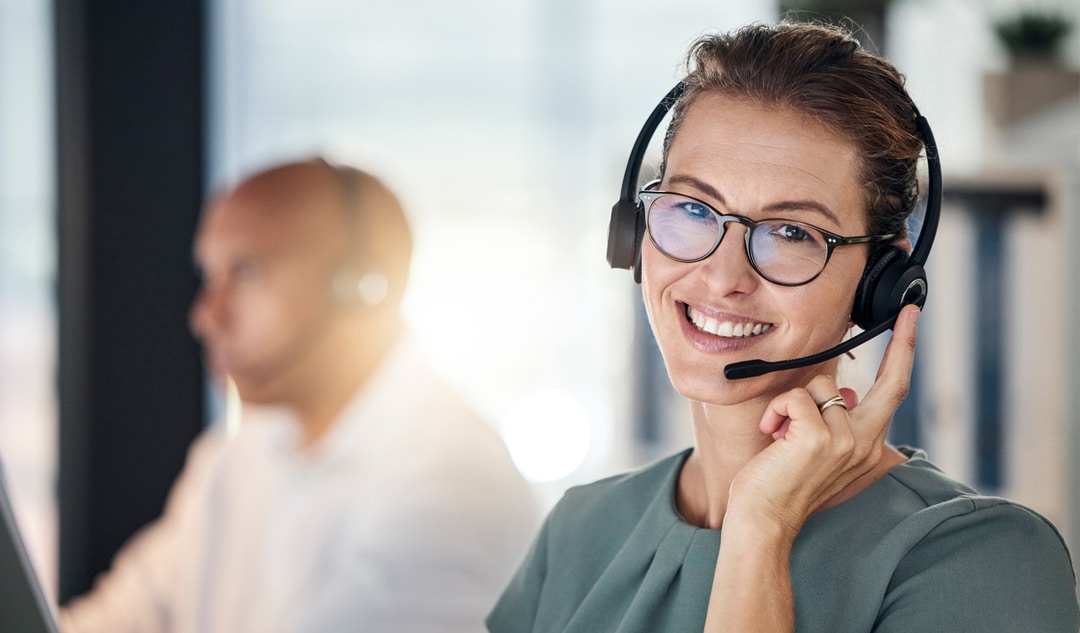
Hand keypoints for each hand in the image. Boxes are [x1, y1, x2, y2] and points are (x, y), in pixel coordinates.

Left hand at [725, 304, 920, 535]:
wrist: (763, 522)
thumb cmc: (781, 486)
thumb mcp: (816, 452)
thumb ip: (835, 424)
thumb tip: (844, 393)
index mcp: (866, 446)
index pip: (892, 394)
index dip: (903, 356)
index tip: (910, 322)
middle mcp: (864, 444)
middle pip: (892, 384)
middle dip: (903, 343)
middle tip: (907, 312)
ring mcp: (844, 441)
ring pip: (819, 386)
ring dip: (790, 402)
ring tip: (779, 433)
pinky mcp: (818, 439)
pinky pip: (795, 397)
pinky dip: (776, 409)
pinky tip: (772, 434)